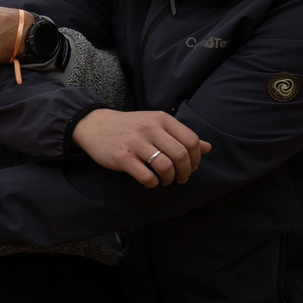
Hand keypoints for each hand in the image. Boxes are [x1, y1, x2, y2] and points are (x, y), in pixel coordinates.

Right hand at [72, 109, 209, 186]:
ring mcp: (135, 142)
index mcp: (161, 119)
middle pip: (180, 155)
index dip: (196, 158)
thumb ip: (181, 135)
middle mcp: (150, 128)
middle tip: (181, 178)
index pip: (191, 140)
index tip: (191, 167)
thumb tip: (208, 148)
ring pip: (165, 166)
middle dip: (185, 172)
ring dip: (170, 179)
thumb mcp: (156, 124)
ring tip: (166, 180)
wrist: (94, 125)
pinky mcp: (121, 157)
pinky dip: (153, 183)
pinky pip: (146, 176)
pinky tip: (151, 181)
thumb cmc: (130, 127)